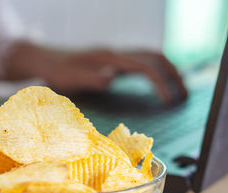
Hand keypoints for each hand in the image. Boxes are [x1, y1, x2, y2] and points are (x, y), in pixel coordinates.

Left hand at [45, 50, 187, 104]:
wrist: (45, 60)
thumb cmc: (56, 72)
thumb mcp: (70, 78)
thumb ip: (89, 78)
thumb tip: (110, 78)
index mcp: (109, 59)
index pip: (145, 67)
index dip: (161, 83)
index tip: (170, 101)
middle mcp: (115, 54)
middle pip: (155, 57)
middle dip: (173, 74)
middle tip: (184, 95)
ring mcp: (114, 56)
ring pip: (150, 57)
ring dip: (166, 71)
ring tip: (177, 90)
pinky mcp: (111, 61)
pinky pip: (140, 62)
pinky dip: (154, 71)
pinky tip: (154, 85)